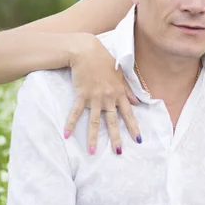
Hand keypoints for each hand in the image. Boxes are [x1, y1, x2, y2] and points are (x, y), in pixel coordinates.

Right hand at [65, 33, 140, 154]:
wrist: (87, 51)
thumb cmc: (104, 61)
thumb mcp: (120, 75)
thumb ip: (128, 90)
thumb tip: (138, 102)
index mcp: (119, 93)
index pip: (128, 114)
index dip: (133, 127)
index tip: (138, 139)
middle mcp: (108, 97)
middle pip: (113, 121)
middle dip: (116, 138)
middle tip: (118, 152)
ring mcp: (94, 97)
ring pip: (95, 121)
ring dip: (93, 137)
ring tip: (92, 152)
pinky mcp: (81, 95)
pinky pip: (76, 112)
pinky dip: (70, 123)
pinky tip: (66, 134)